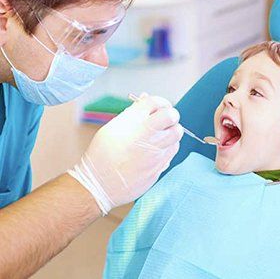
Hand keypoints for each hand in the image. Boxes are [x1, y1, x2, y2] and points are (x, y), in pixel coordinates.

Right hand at [68, 94, 182, 214]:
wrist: (98, 185)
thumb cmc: (102, 155)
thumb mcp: (112, 128)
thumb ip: (132, 113)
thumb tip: (145, 98)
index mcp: (131, 122)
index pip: (155, 102)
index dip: (160, 102)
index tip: (159, 107)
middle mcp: (145, 135)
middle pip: (171, 116)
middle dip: (170, 115)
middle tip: (164, 120)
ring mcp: (154, 152)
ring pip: (176, 134)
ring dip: (171, 131)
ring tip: (160, 136)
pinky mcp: (159, 167)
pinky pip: (172, 151)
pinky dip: (168, 147)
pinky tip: (157, 149)